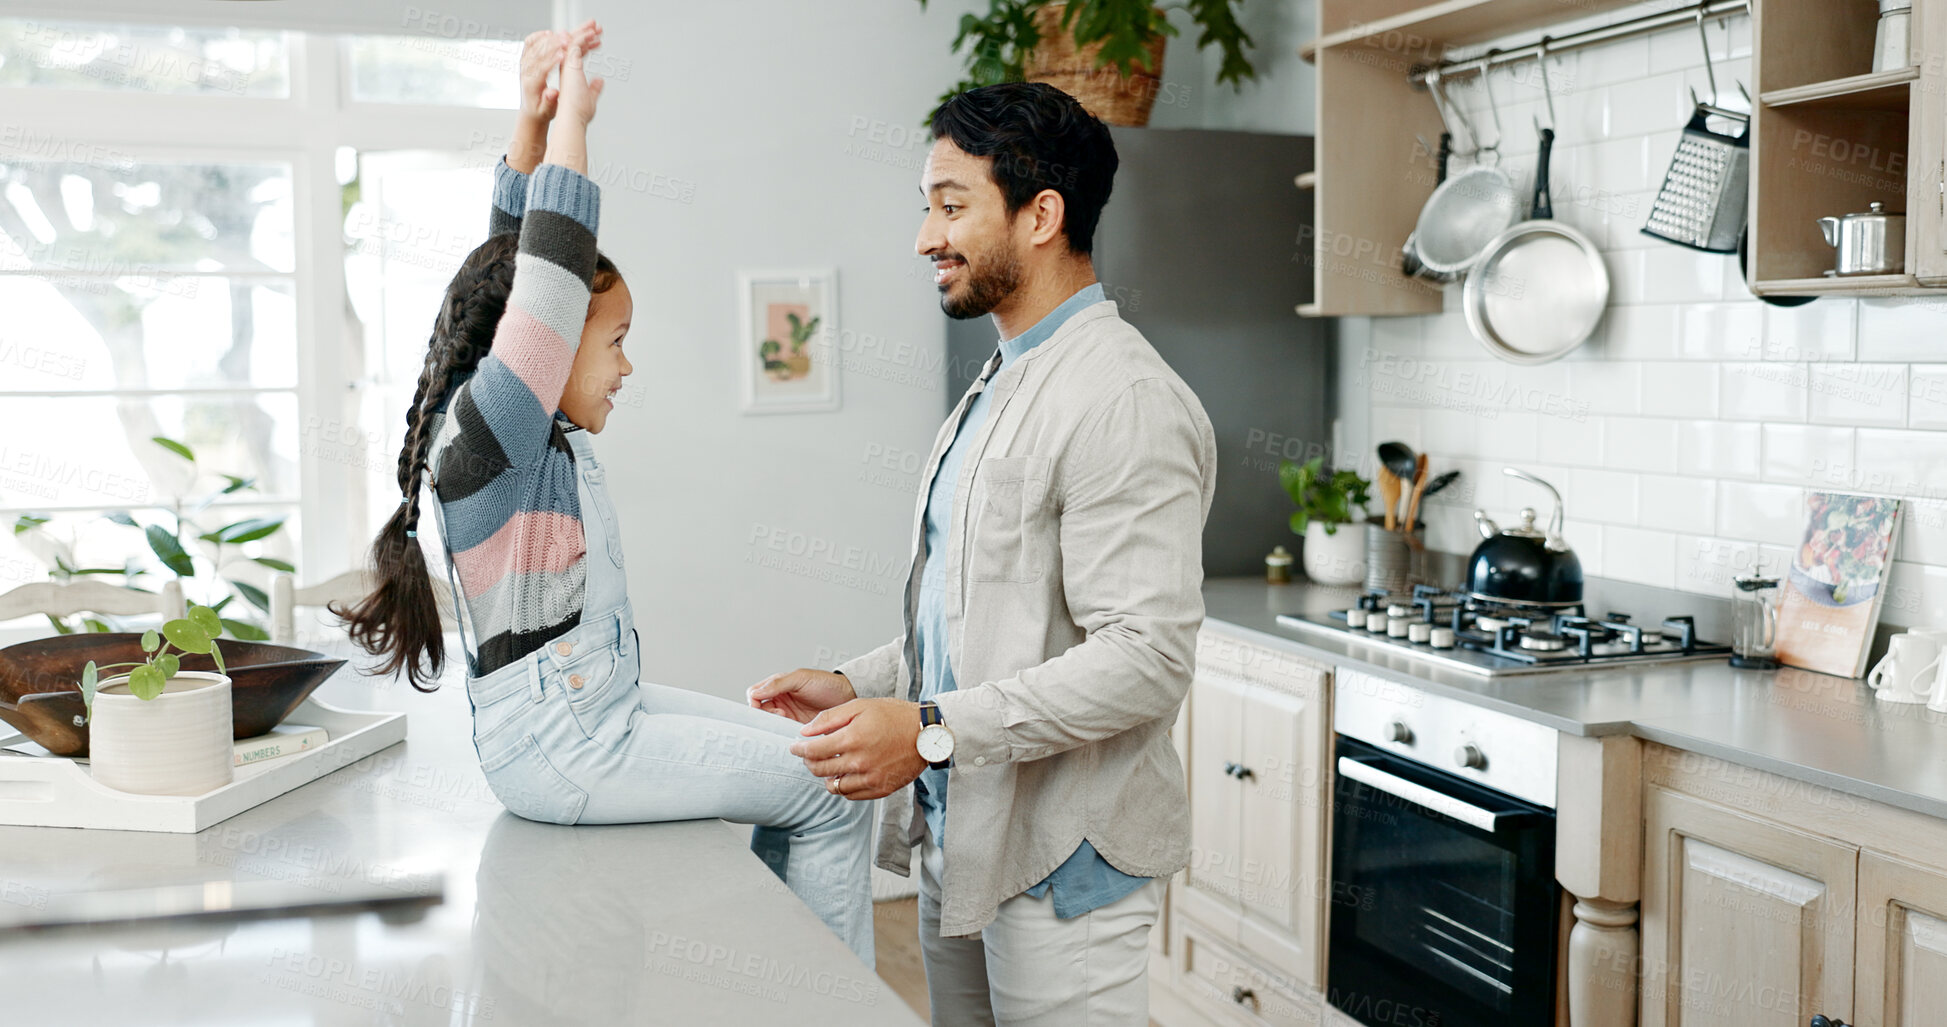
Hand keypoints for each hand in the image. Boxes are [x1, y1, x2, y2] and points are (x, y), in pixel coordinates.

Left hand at [516, 28, 566, 121]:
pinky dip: (541, 35)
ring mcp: (525, 63)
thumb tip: (552, 93)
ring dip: (551, 37)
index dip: (552, 60)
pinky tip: (553, 32)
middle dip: (554, 44)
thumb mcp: (547, 111)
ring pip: (535, 44)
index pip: (540, 68)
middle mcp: (526, 71)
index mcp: (531, 84)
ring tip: (566, 33)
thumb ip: (550, 102)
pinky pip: (531, 42)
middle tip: (568, 38)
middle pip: (538, 52)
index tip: (564, 54)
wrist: (531, 109)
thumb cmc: (542, 111)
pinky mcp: (527, 58)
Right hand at [553, 24, 605, 127]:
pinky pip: (575, 44)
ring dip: (586, 32)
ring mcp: (566, 65)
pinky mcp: (569, 63)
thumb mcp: (590, 98)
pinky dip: (584, 36)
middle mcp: (566, 68)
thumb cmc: (578, 113)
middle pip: (575, 45)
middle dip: (586, 34)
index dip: (587, 46)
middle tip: (598, 27)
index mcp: (570, 74)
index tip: (597, 41)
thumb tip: (600, 80)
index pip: (577, 55)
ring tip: (597, 26)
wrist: (572, 118)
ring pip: (574, 41)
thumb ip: (594, 88)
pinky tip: (593, 32)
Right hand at [748, 668, 855, 723]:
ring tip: (788, 723)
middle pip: (760, 711)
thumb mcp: (801, 678)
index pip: (754, 694)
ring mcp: (788, 715)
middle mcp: (780, 701)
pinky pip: (783, 733)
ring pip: (770, 724)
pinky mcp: (797, 728)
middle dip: (765, 715)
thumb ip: (778, 683)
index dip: (755, 701)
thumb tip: (756, 693)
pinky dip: (783, 734)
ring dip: (774, 725)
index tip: (763, 707)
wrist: (849, 696)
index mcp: (778, 686)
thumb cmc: (826, 683)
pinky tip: (791, 733)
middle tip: (780, 716)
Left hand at [790, 698, 926, 800]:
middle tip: (808, 755)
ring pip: (833, 786)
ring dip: (825, 776)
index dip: (799, 749)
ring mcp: (870, 778)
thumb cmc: (895, 716)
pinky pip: (850, 795)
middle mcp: (859, 762)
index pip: (813, 750)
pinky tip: (844, 774)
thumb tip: (805, 731)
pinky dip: (843, 786)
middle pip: (819, 770)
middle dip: (808, 762)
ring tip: (827, 765)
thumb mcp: (860, 706)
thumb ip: (830, 718)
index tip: (795, 747)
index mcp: (852, 738)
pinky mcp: (880, 789)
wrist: (926, 734)